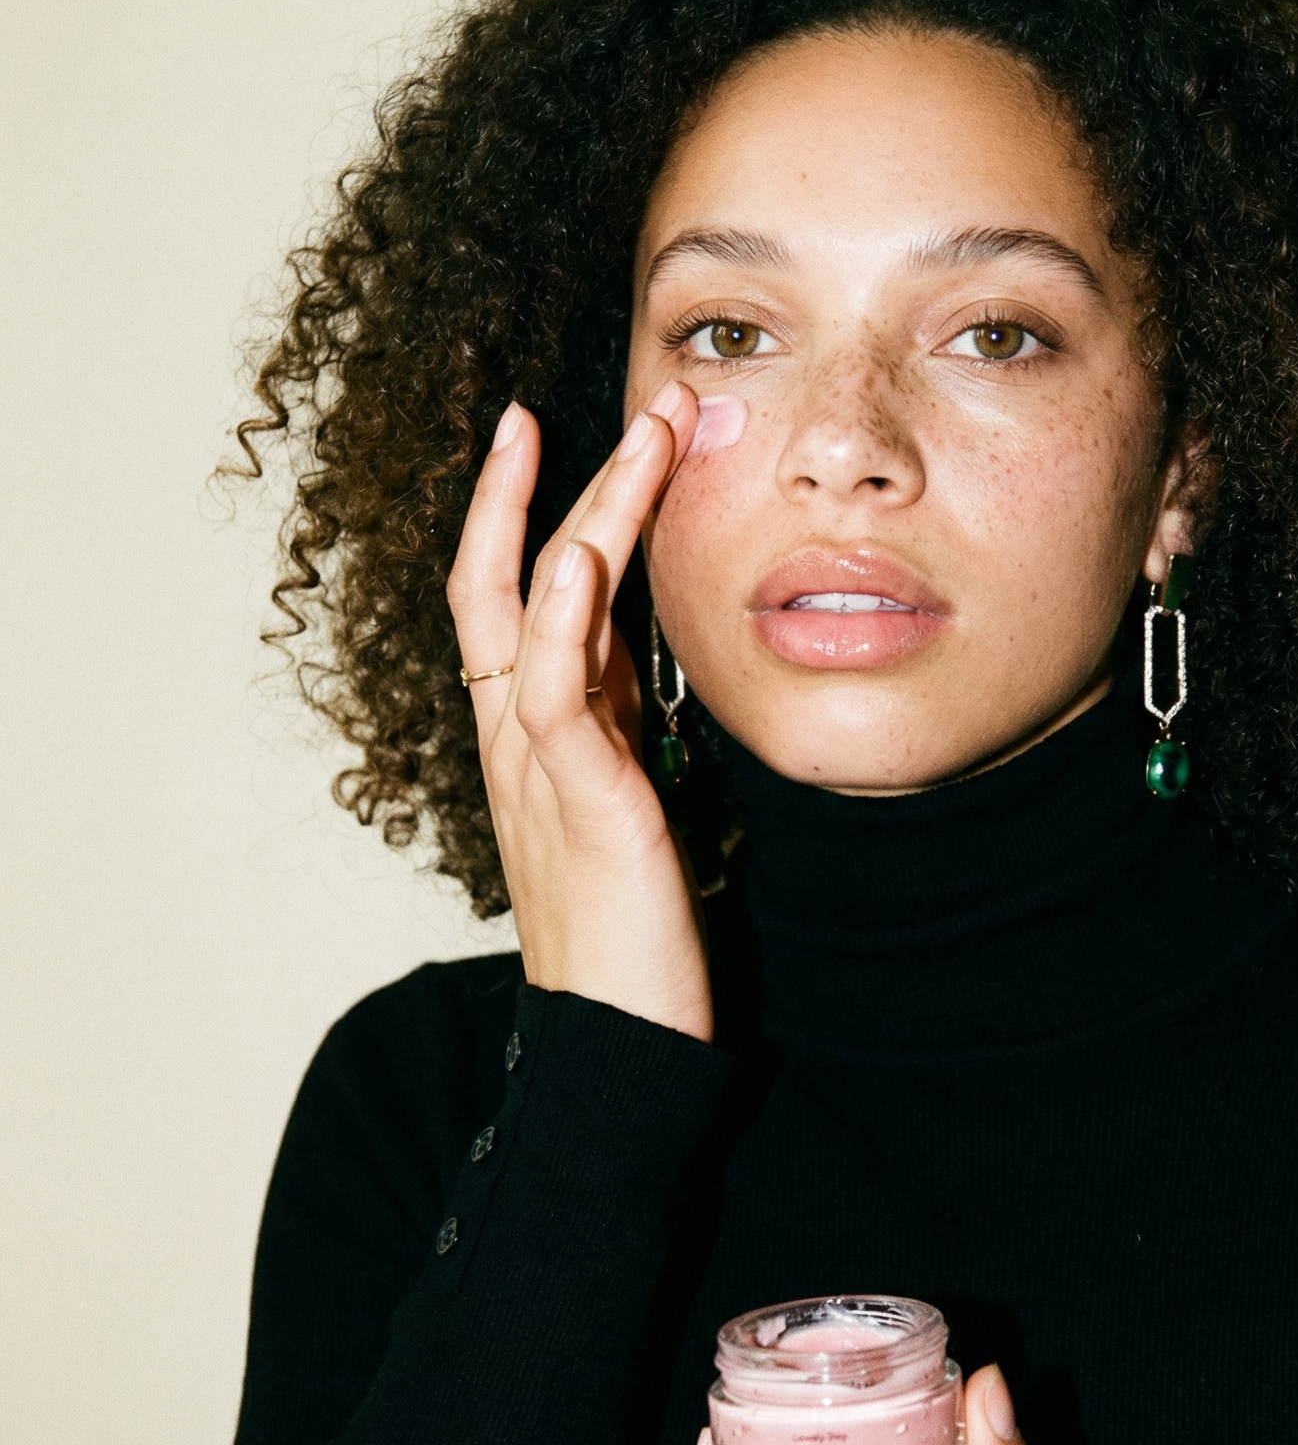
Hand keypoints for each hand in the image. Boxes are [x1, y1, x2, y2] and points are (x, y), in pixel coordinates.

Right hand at [446, 387, 712, 1039]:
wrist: (622, 1042)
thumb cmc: (635, 933)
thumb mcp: (629, 801)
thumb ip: (621, 726)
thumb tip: (641, 653)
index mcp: (535, 736)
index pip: (514, 599)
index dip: (527, 512)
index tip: (552, 435)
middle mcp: (519, 738)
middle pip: (498, 581)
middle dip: (534, 483)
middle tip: (579, 401)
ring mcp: (539, 764)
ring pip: (533, 608)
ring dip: (589, 509)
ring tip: (651, 431)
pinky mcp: (581, 801)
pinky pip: (546, 693)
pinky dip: (556, 614)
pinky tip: (577, 550)